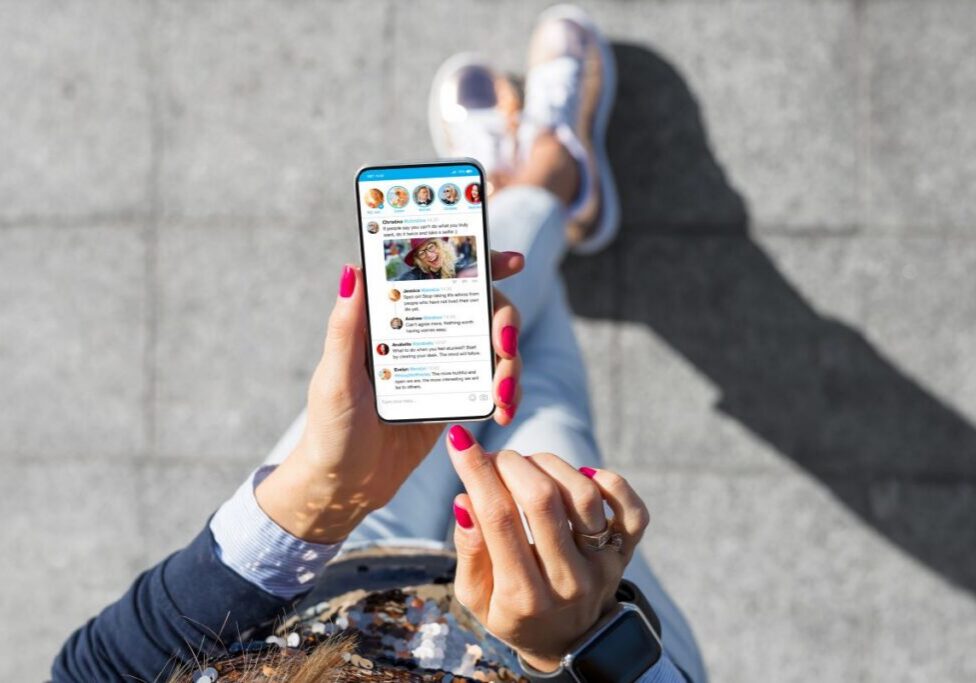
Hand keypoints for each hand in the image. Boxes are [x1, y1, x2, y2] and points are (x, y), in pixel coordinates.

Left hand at [255, 253, 523, 542]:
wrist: (345, 486)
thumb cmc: (330, 430)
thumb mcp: (336, 379)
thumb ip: (346, 328)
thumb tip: (353, 269)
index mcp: (389, 318)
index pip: (437, 275)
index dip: (477, 261)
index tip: (512, 261)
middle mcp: (420, 332)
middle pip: (480, 306)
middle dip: (505, 320)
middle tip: (505, 346)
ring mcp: (441, 363)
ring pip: (493, 345)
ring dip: (510, 364)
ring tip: (505, 397)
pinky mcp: (454, 395)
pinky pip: (492, 382)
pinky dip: (506, 392)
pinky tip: (504, 410)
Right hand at [445, 425, 650, 671]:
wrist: (568, 643)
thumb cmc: (513, 612)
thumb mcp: (476, 597)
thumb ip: (469, 551)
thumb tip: (465, 500)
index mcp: (522, 596)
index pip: (498, 518)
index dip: (476, 471)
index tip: (460, 441)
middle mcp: (567, 581)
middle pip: (542, 500)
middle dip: (511, 464)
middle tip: (496, 459)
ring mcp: (602, 566)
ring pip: (583, 495)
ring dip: (549, 465)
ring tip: (529, 467)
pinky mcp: (625, 553)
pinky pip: (631, 509)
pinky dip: (609, 481)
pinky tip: (581, 475)